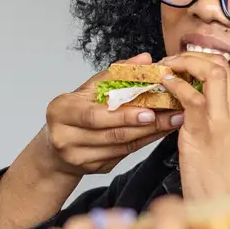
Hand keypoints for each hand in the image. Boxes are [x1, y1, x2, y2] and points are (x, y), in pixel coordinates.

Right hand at [40, 54, 180, 180]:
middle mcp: (65, 137)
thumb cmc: (75, 111)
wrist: (57, 146)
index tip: (149, 111)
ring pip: (121, 147)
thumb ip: (115, 74)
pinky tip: (159, 132)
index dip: (123, 115)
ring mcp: (78, 157)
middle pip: (112, 134)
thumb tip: (144, 59)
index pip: (94, 115)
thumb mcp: (88, 90)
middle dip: (145, 126)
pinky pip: (123, 155)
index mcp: (61, 111)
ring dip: (150, 134)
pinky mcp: (93, 169)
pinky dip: (143, 143)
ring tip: (172, 122)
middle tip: (171, 116)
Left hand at [166, 52, 229, 197]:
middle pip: (222, 66)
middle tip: (173, 61)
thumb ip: (219, 123)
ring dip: (184, 64)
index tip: (187, 65)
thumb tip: (196, 104)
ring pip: (211, 72)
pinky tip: (163, 83)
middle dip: (194, 56)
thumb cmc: (221, 184)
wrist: (223, 207)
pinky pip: (191, 94)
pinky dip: (175, 83)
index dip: (206, 62)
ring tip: (166, 68)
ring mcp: (226, 121)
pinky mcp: (205, 130)